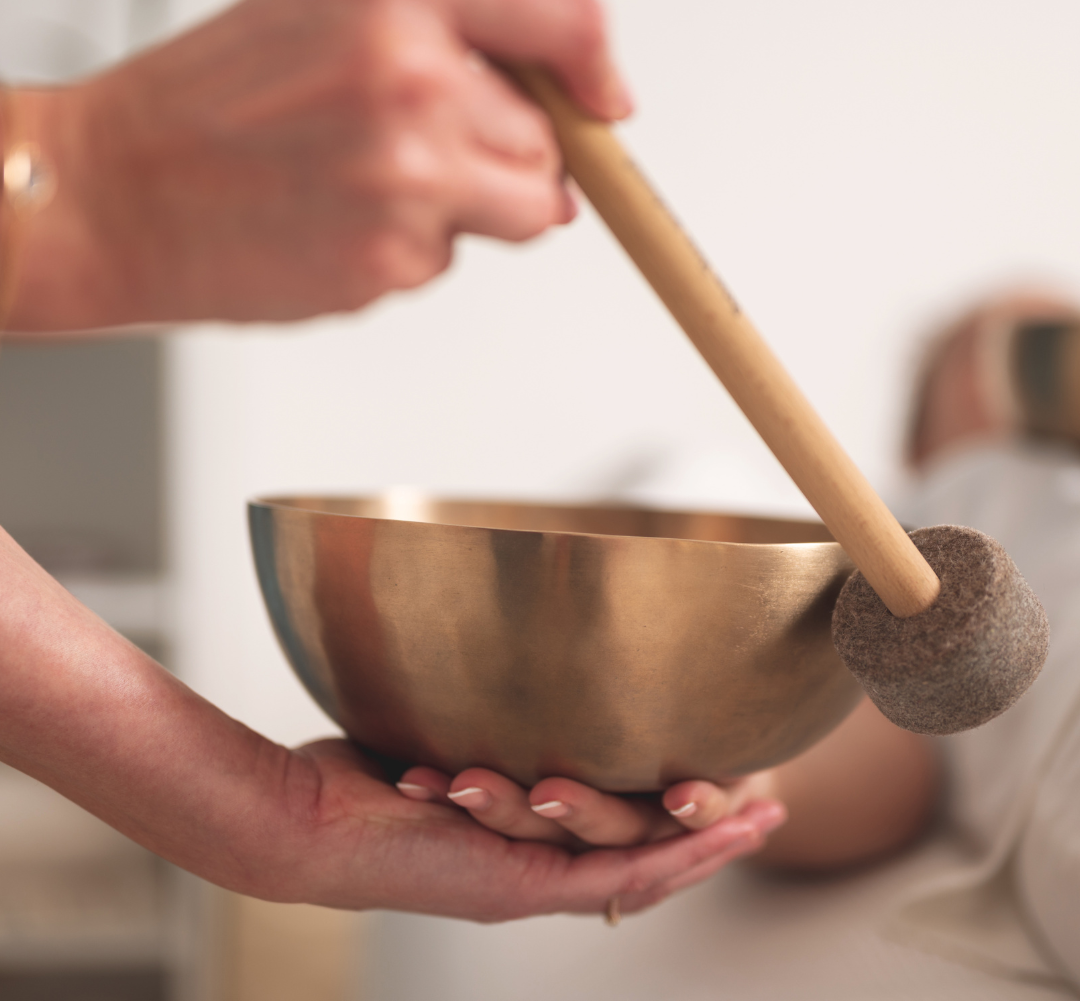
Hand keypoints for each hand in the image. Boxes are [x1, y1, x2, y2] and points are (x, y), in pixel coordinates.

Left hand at [0, 525, 776, 922]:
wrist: (295, 821)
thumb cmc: (360, 767)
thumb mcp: (437, 725)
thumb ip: (475, 702)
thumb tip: (493, 637)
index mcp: (521, 833)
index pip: (616, 823)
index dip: (670, 805)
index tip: (710, 773)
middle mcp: (537, 862)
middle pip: (647, 849)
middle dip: (708, 825)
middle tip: (765, 800)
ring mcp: (536, 876)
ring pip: (652, 863)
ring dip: (713, 836)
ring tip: (766, 807)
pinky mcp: (526, 880)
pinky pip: (626, 867)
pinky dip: (684, 846)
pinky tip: (730, 822)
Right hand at [8, 0, 631, 330]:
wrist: (114, 190)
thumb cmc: (209, 104)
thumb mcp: (328, 13)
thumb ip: (443, 41)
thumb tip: (547, 102)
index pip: (565, 24)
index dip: (600, 71)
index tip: (608, 106)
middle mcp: (417, 78)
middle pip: (548, 141)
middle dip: (506, 160)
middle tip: (419, 161)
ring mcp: (411, 175)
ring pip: (523, 211)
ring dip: (472, 212)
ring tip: (373, 191)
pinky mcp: (396, 256)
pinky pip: (452, 261)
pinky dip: (411, 254)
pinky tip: (339, 227)